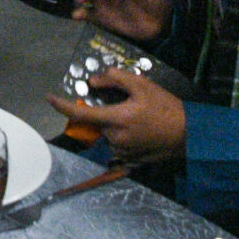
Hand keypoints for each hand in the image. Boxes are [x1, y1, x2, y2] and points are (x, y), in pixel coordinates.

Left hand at [44, 66, 185, 161]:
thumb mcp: (142, 85)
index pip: (81, 114)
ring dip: (113, 123)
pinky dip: (121, 133)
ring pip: (106, 132)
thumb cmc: (166, 108)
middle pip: (96, 122)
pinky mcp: (129, 159)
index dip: (62, 105)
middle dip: (104, 111)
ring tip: (138, 117)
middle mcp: (115, 138)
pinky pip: (117, 143)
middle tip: (126, 105)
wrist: (189, 134)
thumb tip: (93, 81)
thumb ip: (115, 79)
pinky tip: (140, 128)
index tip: (49, 98)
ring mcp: (122, 151)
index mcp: (116, 120)